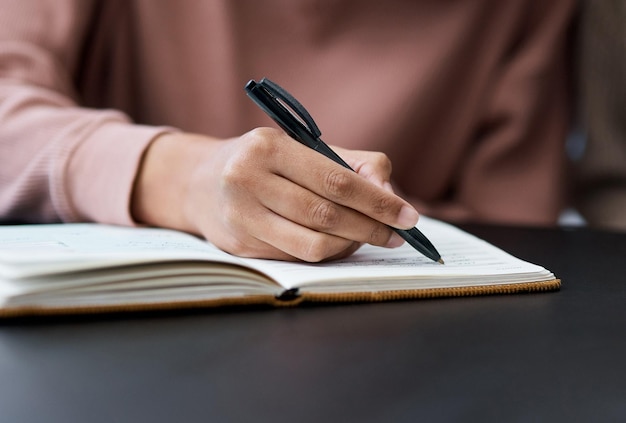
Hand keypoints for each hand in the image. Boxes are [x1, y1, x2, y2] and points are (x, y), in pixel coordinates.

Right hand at [132, 128, 418, 260]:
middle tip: (396, 235)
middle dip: (370, 228)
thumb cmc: (264, 162)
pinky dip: (327, 254)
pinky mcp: (239, 246)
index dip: (378, 201)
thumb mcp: (303, 148)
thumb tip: (391, 196)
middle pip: (326, 215)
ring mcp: (240, 216)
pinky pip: (296, 257)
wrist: (201, 182)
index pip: (336, 181)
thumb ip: (353, 165)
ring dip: (350, 246)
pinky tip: (338, 244)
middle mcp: (248, 180)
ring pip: (312, 244)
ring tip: (367, 238)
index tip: (408, 216)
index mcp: (268, 147)